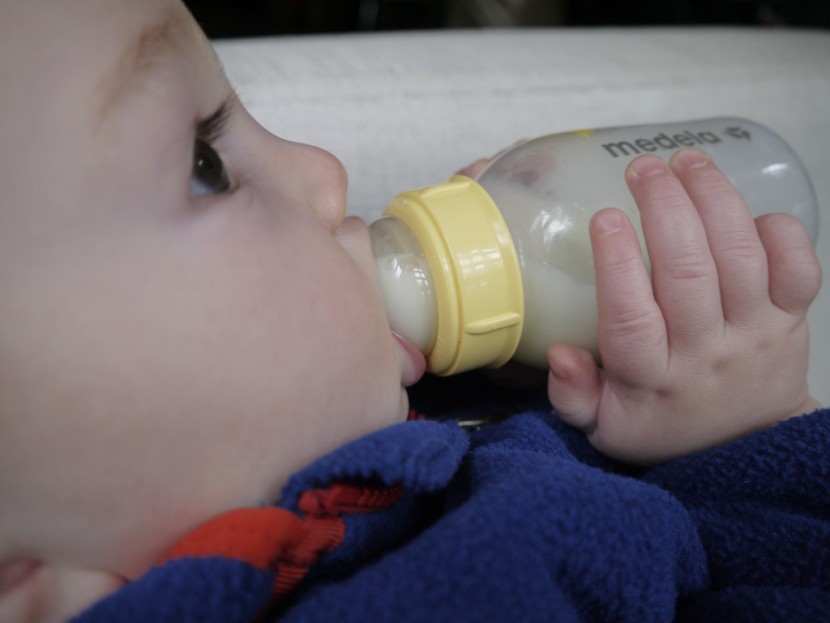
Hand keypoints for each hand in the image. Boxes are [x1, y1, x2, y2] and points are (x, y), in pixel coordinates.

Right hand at [547, 148, 822, 463]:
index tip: (605, 217)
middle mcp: (706, 352)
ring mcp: (755, 332)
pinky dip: (778, 231)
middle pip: (688, 273)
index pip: (632, 317)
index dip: (618, 262)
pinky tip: (745, 208)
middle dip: (666, 209)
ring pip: (740, 258)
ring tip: (687, 161)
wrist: (742, 443)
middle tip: (642, 169)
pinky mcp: (791, 318)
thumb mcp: (603, 428)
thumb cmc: (662, 422)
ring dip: (714, 200)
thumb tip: (559, 355)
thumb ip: (573, 397)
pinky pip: (799, 268)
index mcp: (651, 378)